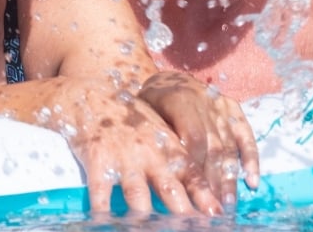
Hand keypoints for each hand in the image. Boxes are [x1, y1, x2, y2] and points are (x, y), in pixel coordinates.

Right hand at [57, 80, 223, 214]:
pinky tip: (104, 222)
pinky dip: (102, 209)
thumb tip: (205, 186)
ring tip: (149, 229)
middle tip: (192, 227)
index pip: (192, 174)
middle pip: (169, 187)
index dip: (205, 196)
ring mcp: (123, 157)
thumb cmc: (132, 118)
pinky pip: (99, 190)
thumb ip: (178, 158)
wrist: (95, 95)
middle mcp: (149, 153)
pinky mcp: (97, 160)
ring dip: (145, 214)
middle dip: (182, 212)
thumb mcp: (161, 132)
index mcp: (169, 146)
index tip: (217, 213)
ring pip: (136, 193)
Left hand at [137, 71, 259, 207]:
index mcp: (181, 100)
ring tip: (228, 202)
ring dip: (229, 177)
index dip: (196, 165)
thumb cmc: (151, 101)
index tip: (195, 191)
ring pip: (228, 146)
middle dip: (214, 180)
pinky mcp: (232, 108)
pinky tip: (252, 180)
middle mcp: (205, 103)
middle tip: (212, 206)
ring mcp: (221, 106)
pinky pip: (245, 135)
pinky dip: (251, 158)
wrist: (167, 76)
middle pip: (213, 147)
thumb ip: (161, 136)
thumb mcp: (146, 112)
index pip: (194, 137)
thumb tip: (170, 172)